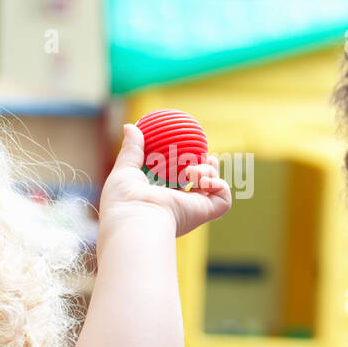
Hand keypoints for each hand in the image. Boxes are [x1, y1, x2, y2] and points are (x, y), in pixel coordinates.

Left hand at [100, 123, 231, 236]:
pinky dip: (216, 183)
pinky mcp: (205, 213)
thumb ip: (131, 151)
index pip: (177, 183)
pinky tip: (196, 178)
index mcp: (160, 201)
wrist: (135, 220)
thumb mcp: (124, 171)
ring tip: (190, 170)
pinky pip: (223, 197)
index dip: (185, 166)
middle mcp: (178, 207)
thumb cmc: (124, 201)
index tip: (186, 150)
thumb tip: (130, 126)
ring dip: (209, 173)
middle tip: (206, 157)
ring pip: (214, 189)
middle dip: (208, 170)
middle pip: (201, 187)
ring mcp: (193, 211)